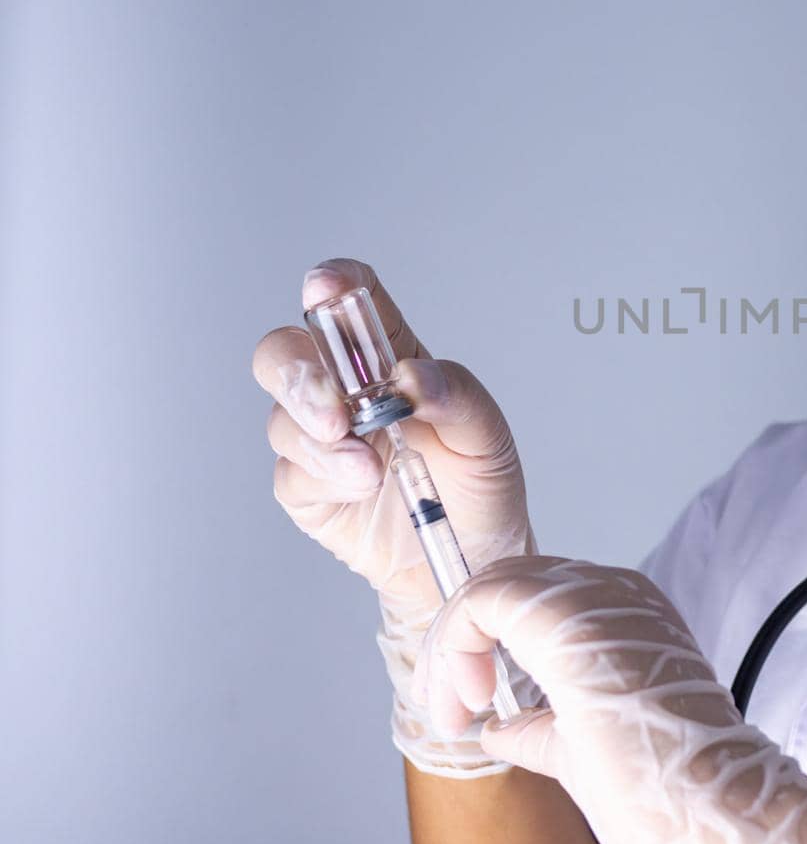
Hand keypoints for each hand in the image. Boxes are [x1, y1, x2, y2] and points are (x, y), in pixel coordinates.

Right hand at [252, 257, 537, 773]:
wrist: (469, 559)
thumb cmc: (479, 486)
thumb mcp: (488, 436)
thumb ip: (456, 394)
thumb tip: (410, 376)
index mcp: (390, 358)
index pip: (351, 300)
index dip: (333, 284)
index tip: (326, 288)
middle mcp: (346, 389)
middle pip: (286, 351)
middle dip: (299, 373)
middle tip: (335, 409)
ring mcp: (322, 437)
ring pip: (282, 415)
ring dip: (321, 439)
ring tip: (370, 470)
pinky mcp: (307, 485)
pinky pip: (292, 471)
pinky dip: (324, 476)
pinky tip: (362, 486)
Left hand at [413, 555, 806, 843]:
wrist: (732, 821)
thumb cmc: (680, 797)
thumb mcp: (598, 755)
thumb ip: (550, 729)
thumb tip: (502, 725)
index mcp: (634, 614)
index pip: (543, 593)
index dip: (493, 634)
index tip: (473, 694)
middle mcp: (625, 593)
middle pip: (516, 577)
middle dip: (469, 635)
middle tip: (459, 704)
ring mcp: (608, 604)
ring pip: (499, 580)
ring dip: (462, 643)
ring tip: (461, 707)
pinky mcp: (584, 628)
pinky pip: (494, 599)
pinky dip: (465, 643)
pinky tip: (468, 700)